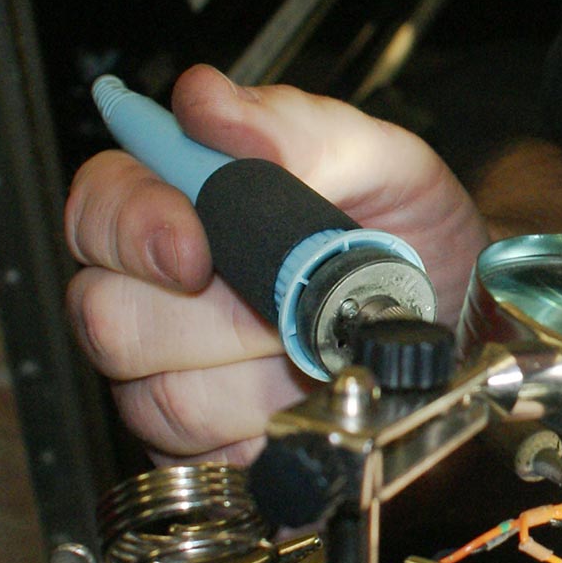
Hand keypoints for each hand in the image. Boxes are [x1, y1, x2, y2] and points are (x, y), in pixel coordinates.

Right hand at [64, 65, 488, 463]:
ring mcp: (169, 375)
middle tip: (294, 308)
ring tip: (319, 350)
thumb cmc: (411, 233)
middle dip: (214, 318)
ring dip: (257, 378)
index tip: (193, 248)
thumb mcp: (384, 162)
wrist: (464, 320)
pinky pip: (207, 460)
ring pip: (160, 397)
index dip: (132, 227)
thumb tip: (205, 102)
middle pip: (106, 314)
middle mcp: (155, 291)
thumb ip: (299, 127)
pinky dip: (270, 434)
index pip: (96, 206)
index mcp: (180, 203)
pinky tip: (310, 401)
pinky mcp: (203, 449)